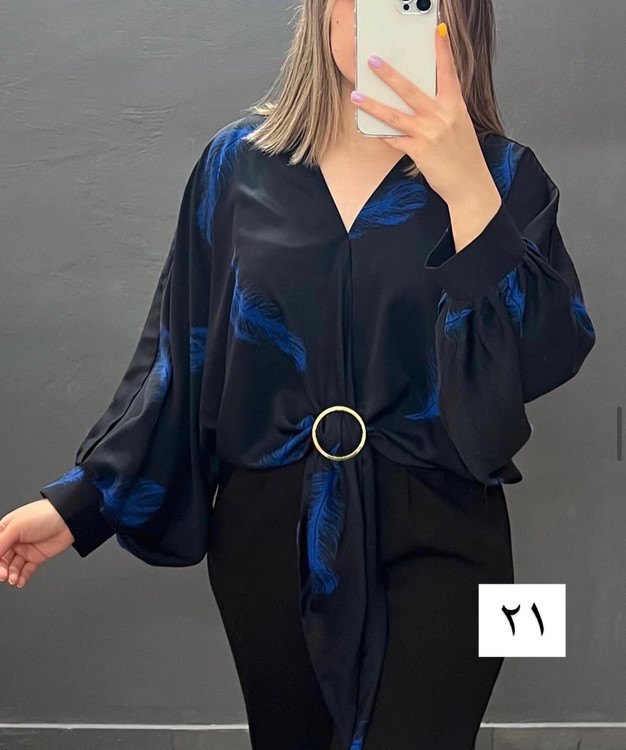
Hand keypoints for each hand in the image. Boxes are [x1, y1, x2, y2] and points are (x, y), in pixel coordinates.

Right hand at [0, 500, 74, 588]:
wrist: (68, 520)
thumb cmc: (43, 515)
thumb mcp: (17, 526)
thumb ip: (1, 542)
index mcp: (6, 529)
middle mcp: (14, 540)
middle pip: (2, 559)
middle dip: (2, 569)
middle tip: (3, 575)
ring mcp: (26, 549)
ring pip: (13, 567)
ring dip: (12, 575)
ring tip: (14, 579)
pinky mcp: (37, 557)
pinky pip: (26, 570)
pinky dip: (22, 577)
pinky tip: (20, 581)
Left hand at [350, 22, 499, 206]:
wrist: (469, 182)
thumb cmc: (463, 155)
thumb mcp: (458, 125)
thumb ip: (441, 110)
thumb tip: (419, 100)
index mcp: (455, 105)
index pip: (449, 72)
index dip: (443, 50)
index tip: (438, 31)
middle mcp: (442, 116)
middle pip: (411, 89)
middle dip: (389, 74)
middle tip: (374, 61)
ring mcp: (429, 133)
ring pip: (394, 115)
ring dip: (373, 105)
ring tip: (357, 96)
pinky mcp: (419, 150)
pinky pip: (394, 139)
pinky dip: (382, 134)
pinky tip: (370, 128)